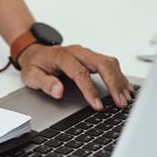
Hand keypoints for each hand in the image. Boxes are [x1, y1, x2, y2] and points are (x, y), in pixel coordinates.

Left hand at [17, 44, 133, 109]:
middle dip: (113, 83)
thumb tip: (58, 91)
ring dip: (119, 80)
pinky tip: (125, 88)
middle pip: (101, 63)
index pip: (80, 73)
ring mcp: (86, 54)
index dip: (90, 90)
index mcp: (62, 56)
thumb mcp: (31, 75)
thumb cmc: (35, 64)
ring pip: (108, 62)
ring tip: (125, 99)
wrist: (34, 52)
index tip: (97, 104)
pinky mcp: (91, 57)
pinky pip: (109, 64)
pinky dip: (119, 76)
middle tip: (120, 102)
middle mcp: (77, 52)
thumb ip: (44, 83)